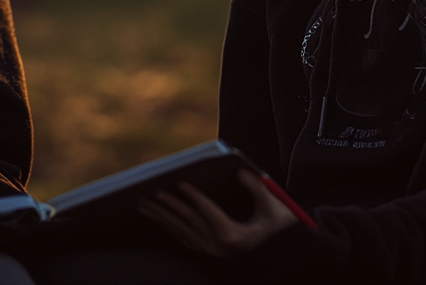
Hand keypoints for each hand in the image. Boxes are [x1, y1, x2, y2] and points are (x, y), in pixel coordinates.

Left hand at [138, 168, 297, 256]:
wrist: (282, 255)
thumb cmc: (279, 228)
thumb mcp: (274, 208)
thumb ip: (257, 188)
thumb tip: (240, 170)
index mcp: (233, 236)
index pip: (209, 214)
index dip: (195, 197)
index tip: (181, 183)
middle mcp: (219, 247)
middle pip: (189, 223)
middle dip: (168, 207)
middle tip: (151, 192)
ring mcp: (211, 252)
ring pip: (181, 232)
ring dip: (161, 217)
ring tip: (144, 205)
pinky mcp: (207, 252)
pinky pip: (182, 238)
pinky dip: (168, 226)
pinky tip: (157, 217)